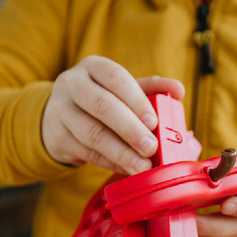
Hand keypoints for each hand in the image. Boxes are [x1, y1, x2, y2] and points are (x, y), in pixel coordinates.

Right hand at [41, 56, 184, 174]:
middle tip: (152, 147)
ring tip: (143, 166)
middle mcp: (72, 84)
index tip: (154, 121)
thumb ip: (151, 88)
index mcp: (93, 67)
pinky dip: (111, 163)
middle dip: (130, 129)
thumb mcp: (122, 90)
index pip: (116, 78)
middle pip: (102, 106)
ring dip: (121, 152)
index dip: (136, 100)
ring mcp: (60, 112)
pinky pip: (88, 153)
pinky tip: (128, 169)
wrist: (57, 117)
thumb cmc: (99, 100)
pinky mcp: (57, 138)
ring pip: (93, 134)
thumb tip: (178, 90)